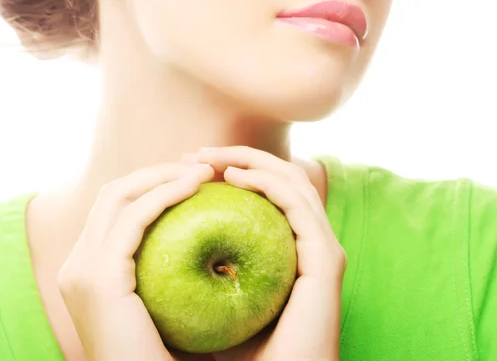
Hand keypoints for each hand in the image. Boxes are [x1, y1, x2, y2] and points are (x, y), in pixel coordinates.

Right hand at [57, 162, 214, 360]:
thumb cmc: (167, 355)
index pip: (116, 208)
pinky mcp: (98, 277)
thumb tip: (215, 243)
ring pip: (119, 195)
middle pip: (113, 193)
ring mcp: (82, 270)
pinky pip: (134, 218)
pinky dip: (165, 194)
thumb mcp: (166, 301)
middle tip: (202, 167)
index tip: (194, 178)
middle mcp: (77, 264)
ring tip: (206, 171)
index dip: (153, 185)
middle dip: (158, 172)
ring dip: (163, 175)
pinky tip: (197, 187)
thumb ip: (172, 269)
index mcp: (89, 269)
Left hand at [192, 146, 346, 360]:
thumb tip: (171, 246)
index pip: (270, 194)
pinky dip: (266, 182)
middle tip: (194, 155)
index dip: (234, 172)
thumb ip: (207, 274)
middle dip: (238, 157)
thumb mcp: (218, 305)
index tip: (188, 170)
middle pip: (281, 178)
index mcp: (295, 251)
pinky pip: (296, 205)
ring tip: (205, 158)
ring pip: (292, 181)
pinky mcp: (326, 261)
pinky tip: (232, 177)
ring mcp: (323, 250)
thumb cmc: (247, 357)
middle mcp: (314, 244)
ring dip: (249, 160)